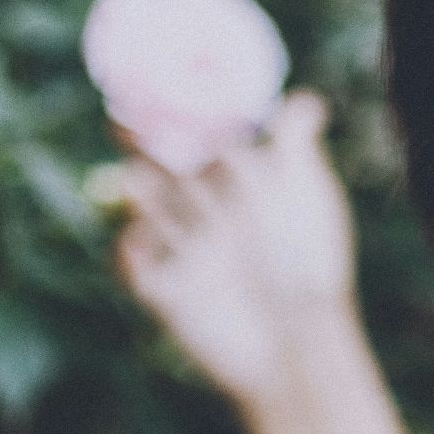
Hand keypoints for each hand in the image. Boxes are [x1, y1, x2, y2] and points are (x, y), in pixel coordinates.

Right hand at [116, 90, 357, 400]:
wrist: (299, 345)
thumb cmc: (310, 264)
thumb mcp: (306, 198)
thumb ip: (297, 150)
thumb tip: (306, 99)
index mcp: (239, 186)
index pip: (199, 140)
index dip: (177, 115)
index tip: (160, 88)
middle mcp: (208, 214)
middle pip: (163, 170)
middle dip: (143, 148)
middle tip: (124, 123)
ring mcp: (186, 253)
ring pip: (148, 212)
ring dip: (138, 194)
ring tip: (139, 180)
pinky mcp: (168, 293)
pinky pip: (135, 268)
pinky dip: (128, 253)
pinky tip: (135, 239)